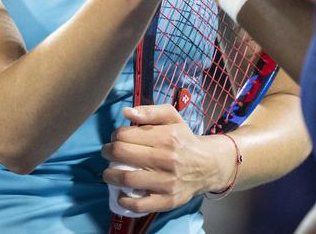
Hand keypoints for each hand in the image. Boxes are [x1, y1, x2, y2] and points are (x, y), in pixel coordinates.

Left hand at [102, 105, 236, 214]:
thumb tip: (126, 112)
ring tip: (110, 172)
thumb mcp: (173, 118)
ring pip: (126, 179)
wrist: (207, 165)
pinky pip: (139, 204)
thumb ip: (150, 111)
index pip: (125, 135)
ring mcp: (167, 182)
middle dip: (107, 152)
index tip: (116, 139)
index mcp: (166, 137)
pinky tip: (122, 192)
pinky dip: (125, 199)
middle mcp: (166, 159)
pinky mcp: (167, 200)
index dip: (115, 136)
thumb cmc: (184, 140)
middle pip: (121, 154)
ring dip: (110, 175)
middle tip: (108, 153)